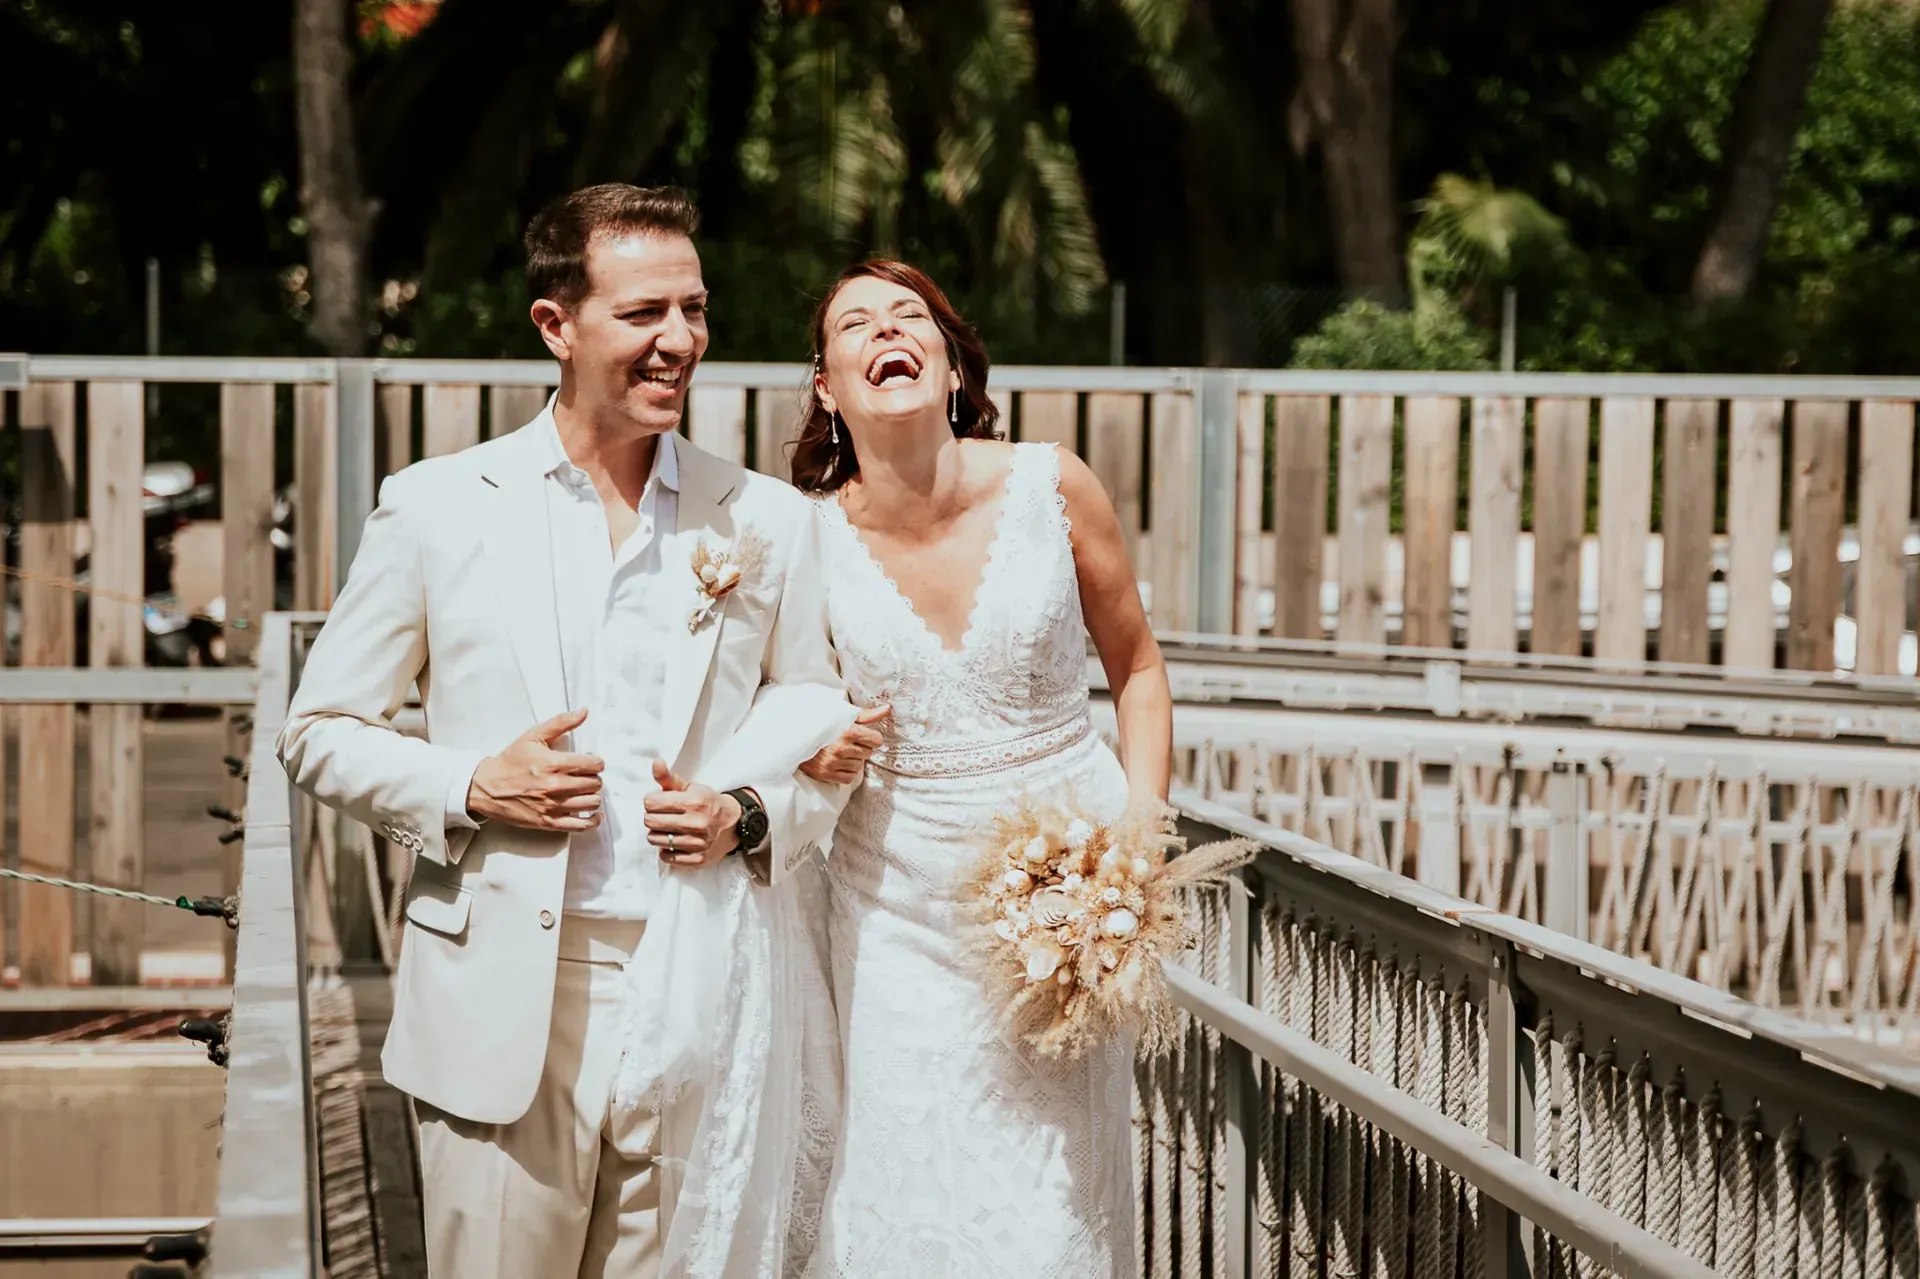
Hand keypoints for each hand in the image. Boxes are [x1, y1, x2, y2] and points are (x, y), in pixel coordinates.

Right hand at [467, 708, 604, 832]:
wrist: (486, 787)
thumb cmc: (510, 762)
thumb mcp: (533, 736)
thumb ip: (561, 723)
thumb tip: (583, 712)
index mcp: (553, 764)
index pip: (593, 764)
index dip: (596, 762)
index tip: (591, 762)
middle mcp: (555, 786)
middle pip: (594, 784)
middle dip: (594, 778)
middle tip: (586, 776)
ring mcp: (552, 806)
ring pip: (591, 802)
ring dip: (593, 795)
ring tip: (586, 791)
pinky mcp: (548, 822)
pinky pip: (581, 826)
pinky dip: (593, 821)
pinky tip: (594, 814)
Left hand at [645, 759, 740, 867]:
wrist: (734, 824)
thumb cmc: (708, 804)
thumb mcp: (691, 788)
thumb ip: (669, 778)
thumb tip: (656, 762)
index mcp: (693, 802)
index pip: (651, 802)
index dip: (651, 801)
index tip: (659, 802)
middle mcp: (696, 823)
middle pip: (650, 821)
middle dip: (652, 816)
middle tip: (662, 815)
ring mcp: (697, 843)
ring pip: (654, 839)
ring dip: (658, 833)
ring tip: (669, 829)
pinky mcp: (697, 859)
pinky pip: (665, 856)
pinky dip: (666, 849)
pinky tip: (675, 841)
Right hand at [800, 703, 890, 784]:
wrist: (796, 737)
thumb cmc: (823, 724)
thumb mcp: (845, 716)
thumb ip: (868, 715)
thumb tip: (888, 709)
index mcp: (849, 732)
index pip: (876, 740)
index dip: (871, 737)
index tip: (863, 735)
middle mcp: (842, 748)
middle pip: (868, 753)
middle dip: (861, 747)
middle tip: (848, 742)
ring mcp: (834, 763)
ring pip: (859, 766)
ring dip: (853, 760)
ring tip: (841, 751)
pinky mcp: (827, 774)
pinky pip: (849, 777)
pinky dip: (846, 771)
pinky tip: (838, 762)